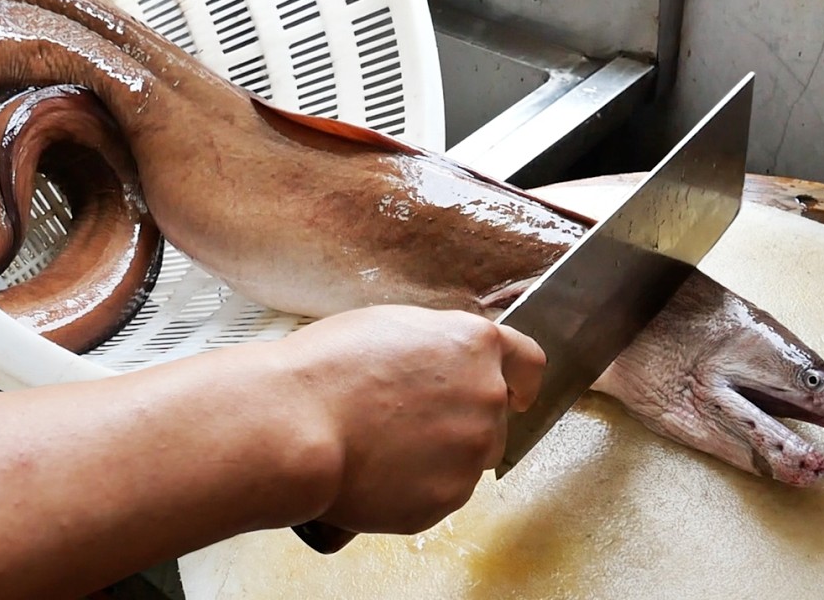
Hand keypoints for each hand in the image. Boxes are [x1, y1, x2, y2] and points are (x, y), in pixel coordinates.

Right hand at [279, 305, 544, 534]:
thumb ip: (437, 343)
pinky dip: (414, 488)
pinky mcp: (448, 497)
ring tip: (382, 447)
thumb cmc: (327, 370)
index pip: (528, 362)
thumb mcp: (389, 325)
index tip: (516, 395)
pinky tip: (376, 471)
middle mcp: (486, 397)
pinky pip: (440, 493)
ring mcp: (470, 452)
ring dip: (438, 456)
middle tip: (406, 424)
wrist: (295, 426)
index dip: (520, 381)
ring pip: (466, 459)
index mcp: (474, 345)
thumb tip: (445, 360)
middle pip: (494, 417)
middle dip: (461, 422)